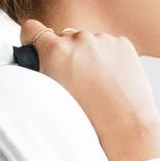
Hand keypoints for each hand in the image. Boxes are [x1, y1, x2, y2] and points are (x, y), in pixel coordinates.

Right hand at [21, 19, 159, 160]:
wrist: (126, 130)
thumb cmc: (89, 125)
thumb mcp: (53, 102)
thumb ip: (44, 75)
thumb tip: (41, 66)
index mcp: (56, 52)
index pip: (33, 30)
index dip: (34, 42)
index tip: (39, 53)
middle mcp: (79, 39)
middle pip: (65, 39)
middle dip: (66, 56)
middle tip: (74, 83)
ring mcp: (103, 39)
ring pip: (89, 43)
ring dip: (89, 58)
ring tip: (96, 87)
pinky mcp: (122, 44)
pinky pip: (109, 46)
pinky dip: (109, 60)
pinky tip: (112, 82)